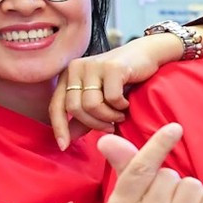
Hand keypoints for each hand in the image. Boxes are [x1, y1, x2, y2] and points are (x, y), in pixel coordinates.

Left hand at [48, 32, 187, 148]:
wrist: (146, 55)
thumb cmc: (123, 79)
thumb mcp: (100, 100)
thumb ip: (84, 118)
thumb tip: (68, 138)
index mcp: (68, 75)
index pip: (56, 105)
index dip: (59, 128)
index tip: (64, 146)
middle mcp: (76, 67)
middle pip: (74, 108)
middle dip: (93, 123)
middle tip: (110, 126)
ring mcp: (93, 65)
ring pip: (91, 105)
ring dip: (108, 116)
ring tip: (120, 115)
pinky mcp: (112, 67)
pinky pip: (111, 98)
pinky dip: (121, 106)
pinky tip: (127, 103)